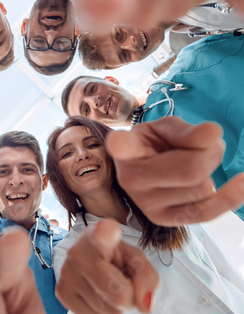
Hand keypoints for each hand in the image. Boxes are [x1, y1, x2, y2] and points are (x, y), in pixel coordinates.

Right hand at [56, 219, 158, 313]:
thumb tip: (145, 305)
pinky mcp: (61, 292)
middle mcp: (77, 251)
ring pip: (109, 311)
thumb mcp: (136, 261)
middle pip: (118, 293)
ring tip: (106, 285)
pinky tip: (97, 294)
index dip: (105, 234)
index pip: (103, 235)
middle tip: (120, 281)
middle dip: (128, 296)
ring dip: (115, 306)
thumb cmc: (116, 259)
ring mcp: (66, 272)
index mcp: (99, 235)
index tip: (106, 229)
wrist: (90, 262)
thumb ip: (148, 277)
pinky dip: (102, 312)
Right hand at [106, 117, 243, 225]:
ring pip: (203, 188)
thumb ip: (187, 131)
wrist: (144, 170)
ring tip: (195, 163)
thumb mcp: (165, 129)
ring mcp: (145, 204)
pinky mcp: (163, 220)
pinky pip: (206, 212)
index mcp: (126, 147)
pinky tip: (242, 184)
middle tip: (207, 146)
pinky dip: (230, 197)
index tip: (118, 142)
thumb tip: (213, 133)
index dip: (120, 144)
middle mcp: (130, 178)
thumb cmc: (154, 145)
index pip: (123, 146)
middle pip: (191, 169)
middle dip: (211, 155)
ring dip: (212, 172)